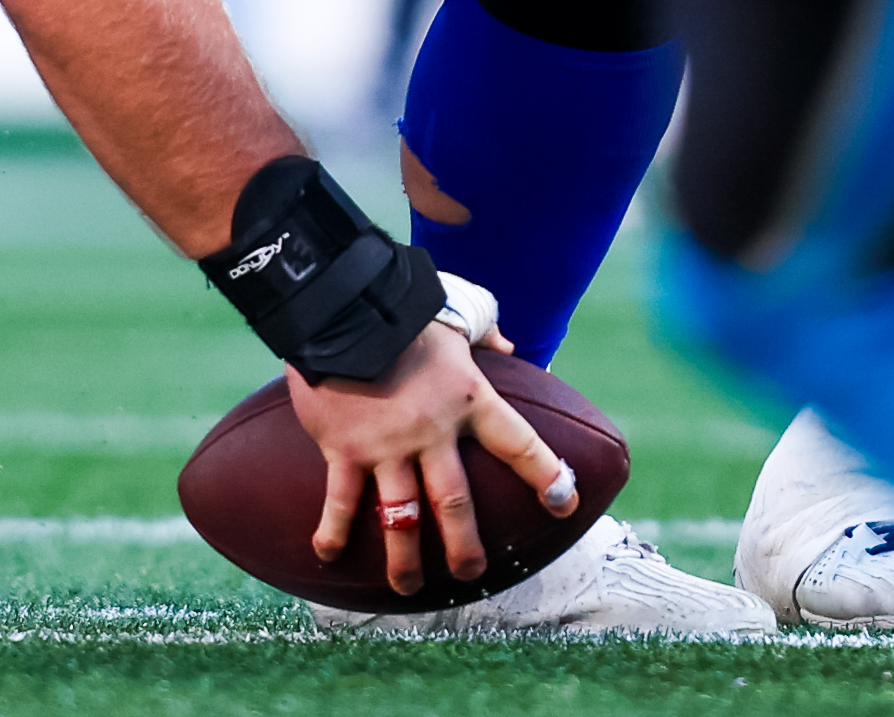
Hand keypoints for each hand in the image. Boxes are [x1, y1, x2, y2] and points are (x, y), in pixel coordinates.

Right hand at [291, 315, 573, 597]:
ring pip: (403, 518)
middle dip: (465, 548)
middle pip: (455, 505)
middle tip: (470, 573)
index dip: (547, 475)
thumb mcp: (456, 311)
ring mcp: (387, 447)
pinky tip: (328, 555)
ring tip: (407, 588)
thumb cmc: (401, 308)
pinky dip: (333, 531)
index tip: (565, 502)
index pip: (520, 444)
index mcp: (469, 398)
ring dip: (405, 559)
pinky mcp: (345, 450)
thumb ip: (487, 330)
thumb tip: (511, 346)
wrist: (341, 305)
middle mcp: (432, 432)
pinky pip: (341, 501)